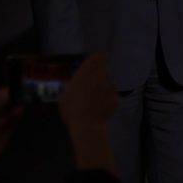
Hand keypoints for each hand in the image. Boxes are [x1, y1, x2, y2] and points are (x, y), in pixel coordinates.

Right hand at [58, 54, 118, 171]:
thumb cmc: (71, 110)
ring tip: (96, 99)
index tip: (99, 61)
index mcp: (86, 73)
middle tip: (93, 86)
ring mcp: (110, 86)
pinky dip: (109, 99)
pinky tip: (101, 107)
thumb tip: (75, 84)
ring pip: (110, 81)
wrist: (87, 125)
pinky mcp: (116, 96)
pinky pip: (113, 95)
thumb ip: (73, 86)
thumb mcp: (65, 96)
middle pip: (104, 69)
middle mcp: (100, 76)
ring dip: (105, 87)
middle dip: (100, 76)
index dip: (99, 58)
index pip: (98, 56)